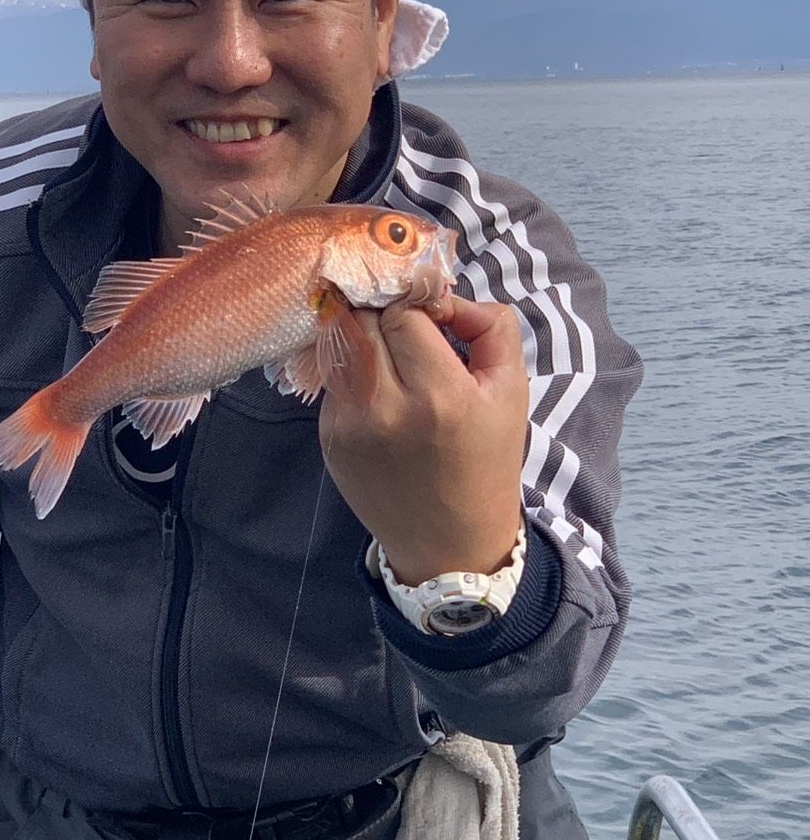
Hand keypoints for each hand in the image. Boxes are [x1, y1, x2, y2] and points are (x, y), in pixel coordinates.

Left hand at [319, 294, 527, 583]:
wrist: (450, 544)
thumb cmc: (487, 462)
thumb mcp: (511, 391)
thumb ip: (489, 326)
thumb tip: (445, 295)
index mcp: (439, 396)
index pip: (403, 313)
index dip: (419, 306)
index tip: (435, 319)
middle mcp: (386, 408)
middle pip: (363, 320)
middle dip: (386, 315)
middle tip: (409, 331)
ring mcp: (349, 426)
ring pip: (339, 344)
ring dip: (364, 338)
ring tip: (393, 358)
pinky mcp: (328, 439)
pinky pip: (335, 380)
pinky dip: (355, 374)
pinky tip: (381, 395)